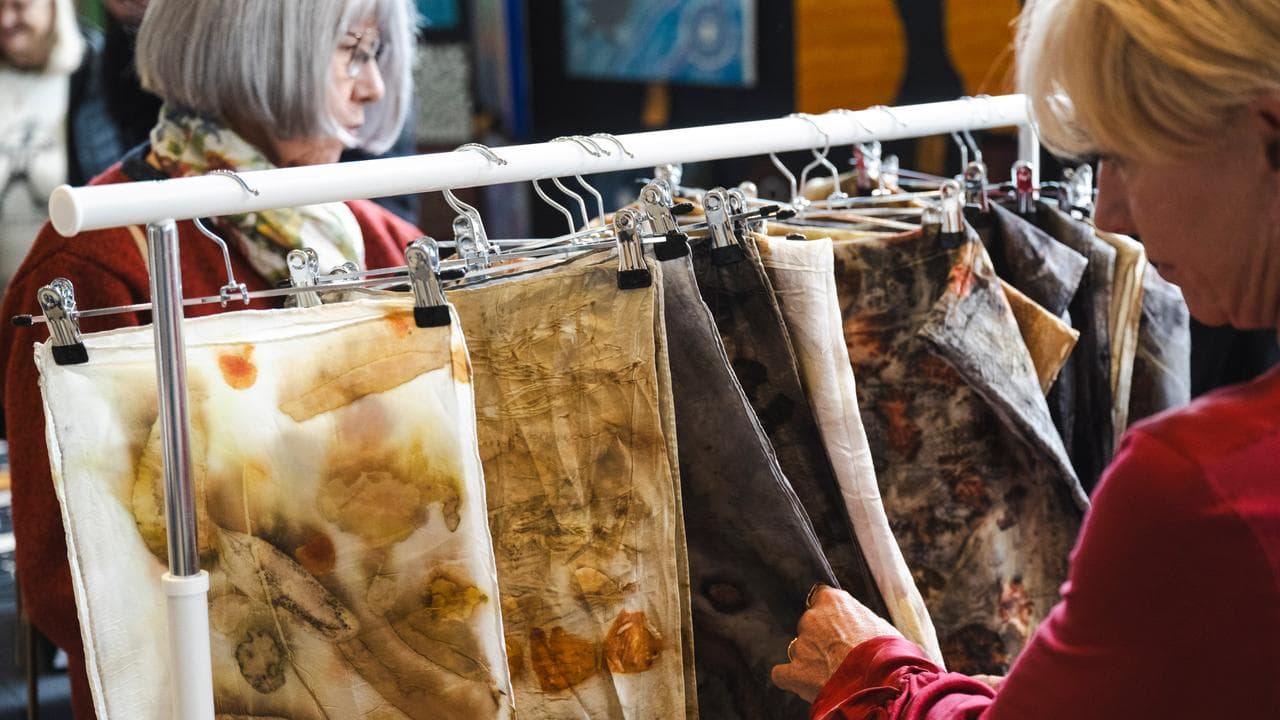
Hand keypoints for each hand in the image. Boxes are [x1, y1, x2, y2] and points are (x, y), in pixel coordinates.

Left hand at [771, 586, 904, 701]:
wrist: (883, 683)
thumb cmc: (889, 654)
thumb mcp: (880, 626)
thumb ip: (859, 619)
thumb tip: (857, 626)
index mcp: (834, 602)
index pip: (821, 598)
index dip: (828, 614)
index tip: (836, 626)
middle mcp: (813, 618)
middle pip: (808, 625)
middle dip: (819, 639)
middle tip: (839, 655)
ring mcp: (802, 645)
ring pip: (799, 650)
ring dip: (811, 661)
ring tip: (833, 675)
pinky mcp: (795, 671)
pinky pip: (782, 673)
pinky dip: (791, 678)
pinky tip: (805, 684)